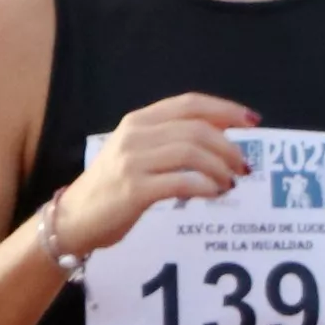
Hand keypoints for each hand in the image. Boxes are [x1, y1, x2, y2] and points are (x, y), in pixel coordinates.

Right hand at [50, 92, 254, 256]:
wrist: (72, 220)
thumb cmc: (110, 188)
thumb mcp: (135, 152)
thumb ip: (169, 140)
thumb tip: (221, 137)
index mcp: (138, 121)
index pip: (190, 104)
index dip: (226, 109)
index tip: (253, 122)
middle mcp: (135, 135)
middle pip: (197, 129)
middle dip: (229, 146)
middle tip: (243, 166)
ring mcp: (132, 162)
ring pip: (192, 153)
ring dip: (220, 168)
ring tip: (230, 182)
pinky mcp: (134, 190)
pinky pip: (182, 182)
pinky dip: (206, 187)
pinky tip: (214, 194)